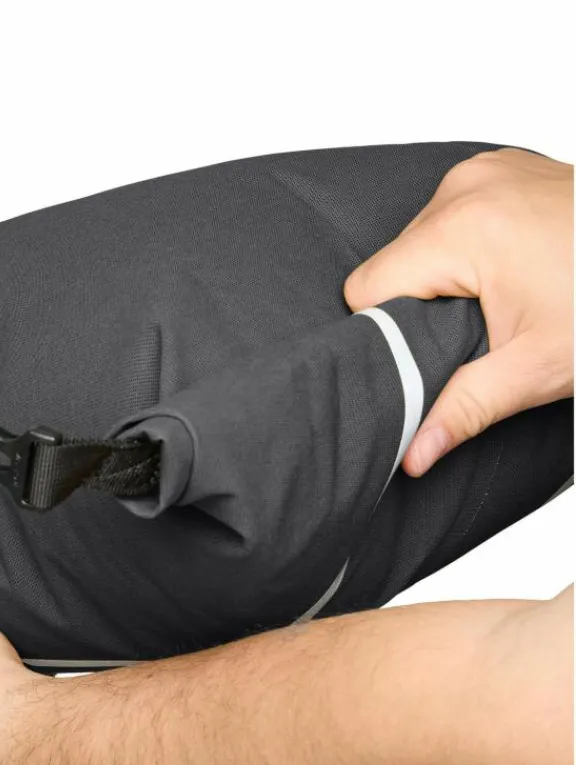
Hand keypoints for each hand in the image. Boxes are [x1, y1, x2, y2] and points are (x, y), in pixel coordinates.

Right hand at [344, 147, 572, 474]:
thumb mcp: (537, 369)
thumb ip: (462, 410)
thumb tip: (412, 455)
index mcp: (463, 227)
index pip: (366, 288)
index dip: (387, 331)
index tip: (433, 350)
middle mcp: (466, 186)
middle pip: (392, 263)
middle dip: (419, 306)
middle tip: (480, 330)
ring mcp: (486, 171)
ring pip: (418, 240)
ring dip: (442, 278)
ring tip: (501, 299)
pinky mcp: (502, 170)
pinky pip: (451, 216)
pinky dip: (465, 249)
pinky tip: (507, 271)